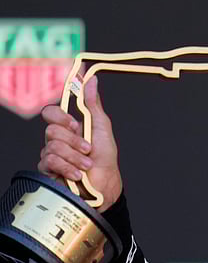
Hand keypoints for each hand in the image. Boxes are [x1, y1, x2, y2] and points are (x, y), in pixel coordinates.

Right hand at [38, 78, 122, 210]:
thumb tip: (90, 80)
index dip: (59, 115)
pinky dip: (67, 167)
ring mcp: (51, 155)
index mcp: (68, 127)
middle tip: (87, 148)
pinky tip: (77, 173)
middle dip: (73, 140)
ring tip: (87, 163)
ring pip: (51, 147)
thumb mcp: (102, 126)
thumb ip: (93, 104)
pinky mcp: (48, 171)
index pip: (50, 113)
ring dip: (74, 156)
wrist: (105, 182)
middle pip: (51, 130)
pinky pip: (49, 162)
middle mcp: (57, 140)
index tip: (75, 123)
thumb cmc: (105, 156)